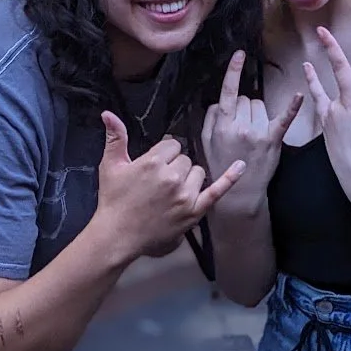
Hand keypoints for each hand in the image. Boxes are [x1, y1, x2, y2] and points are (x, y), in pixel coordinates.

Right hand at [95, 113, 245, 261]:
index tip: (156, 164)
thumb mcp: (110, 166)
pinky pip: (216, 191)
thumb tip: (108, 114)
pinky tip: (241, 165)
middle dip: (174, 166)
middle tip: (158, 182)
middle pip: (185, 159)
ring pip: (198, 172)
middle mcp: (172, 177)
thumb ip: (115, 138)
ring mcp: (185, 196)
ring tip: (170, 191)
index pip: (172, 144)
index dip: (163, 154)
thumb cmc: (113, 201)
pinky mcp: (193, 212)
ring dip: (188, 178)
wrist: (117, 236)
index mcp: (153, 162)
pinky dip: (230, 179)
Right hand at [201, 51, 302, 215]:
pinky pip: (283, 118)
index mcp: (222, 125)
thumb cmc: (221, 166)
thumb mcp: (206, 142)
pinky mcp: (273, 140)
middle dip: (243, 107)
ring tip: (253, 134)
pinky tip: (300, 94)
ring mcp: (258, 133)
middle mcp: (240, 126)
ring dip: (257, 113)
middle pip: (246, 99)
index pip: (228, 92)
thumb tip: (221, 102)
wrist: (239, 194)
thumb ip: (211, 118)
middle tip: (241, 127)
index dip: (233, 71)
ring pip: (260, 106)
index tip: (240, 54)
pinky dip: (292, 106)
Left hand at [303, 29, 350, 218]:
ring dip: (332, 83)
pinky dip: (324, 98)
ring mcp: (328, 119)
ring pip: (334, 95)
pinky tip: (315, 93)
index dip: (331, 47)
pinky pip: (326, 108)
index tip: (322, 32)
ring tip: (307, 66)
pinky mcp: (326, 130)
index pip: (341, 67)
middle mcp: (336, 107)